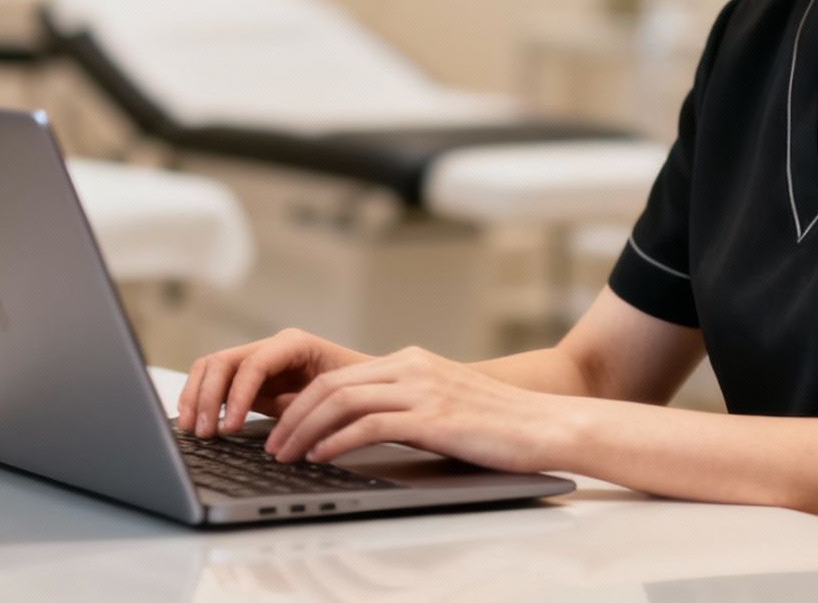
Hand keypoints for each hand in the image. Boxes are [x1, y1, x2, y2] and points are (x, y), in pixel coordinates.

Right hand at [177, 328, 372, 436]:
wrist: (367, 388)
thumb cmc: (357, 391)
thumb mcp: (337, 401)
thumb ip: (308, 413)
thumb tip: (283, 438)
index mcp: (295, 344)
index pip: (254, 364)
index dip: (238, 395)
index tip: (230, 427)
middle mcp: (271, 348)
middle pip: (223, 362)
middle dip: (208, 397)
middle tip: (204, 432)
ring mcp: (256, 361)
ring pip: (211, 368)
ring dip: (196, 397)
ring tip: (193, 429)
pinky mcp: (248, 380)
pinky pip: (214, 381)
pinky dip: (200, 398)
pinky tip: (194, 421)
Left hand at [263, 346, 573, 472]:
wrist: (545, 425)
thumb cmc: (497, 424)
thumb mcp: (442, 403)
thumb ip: (405, 405)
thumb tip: (360, 429)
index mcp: (411, 361)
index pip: (340, 377)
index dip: (302, 403)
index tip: (282, 428)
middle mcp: (412, 367)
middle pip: (332, 385)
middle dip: (293, 417)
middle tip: (272, 445)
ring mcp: (422, 389)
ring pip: (342, 401)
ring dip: (305, 430)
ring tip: (286, 455)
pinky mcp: (433, 417)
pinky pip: (369, 424)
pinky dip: (336, 441)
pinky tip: (320, 457)